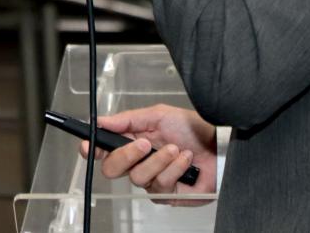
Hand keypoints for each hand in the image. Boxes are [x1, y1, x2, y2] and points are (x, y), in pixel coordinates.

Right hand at [77, 103, 216, 200]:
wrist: (219, 147)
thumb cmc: (192, 129)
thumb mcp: (158, 114)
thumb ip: (127, 119)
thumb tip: (101, 121)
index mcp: (132, 140)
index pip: (103, 149)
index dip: (92, 148)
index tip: (89, 146)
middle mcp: (138, 161)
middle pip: (112, 168)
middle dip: (127, 155)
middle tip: (145, 144)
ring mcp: (150, 179)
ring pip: (137, 177)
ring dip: (159, 160)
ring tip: (176, 149)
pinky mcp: (165, 194)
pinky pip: (159, 185)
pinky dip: (174, 169)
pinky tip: (185, 160)